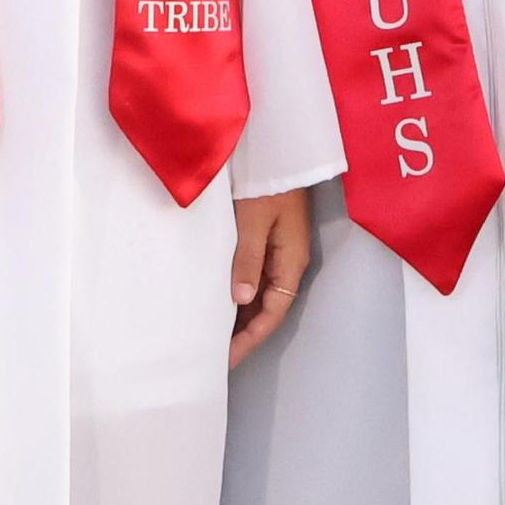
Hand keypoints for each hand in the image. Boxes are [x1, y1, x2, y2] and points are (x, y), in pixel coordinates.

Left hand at [228, 188, 311, 369]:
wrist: (278, 146)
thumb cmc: (268, 180)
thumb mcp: (254, 221)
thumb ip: (248, 260)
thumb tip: (240, 301)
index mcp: (291, 260)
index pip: (272, 313)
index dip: (250, 338)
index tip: (226, 359)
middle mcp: (288, 259)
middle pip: (267, 307)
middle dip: (244, 332)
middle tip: (214, 353)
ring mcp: (279, 248)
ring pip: (261, 293)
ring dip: (241, 313)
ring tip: (214, 332)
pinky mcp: (268, 236)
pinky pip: (255, 274)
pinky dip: (239, 291)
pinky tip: (220, 297)